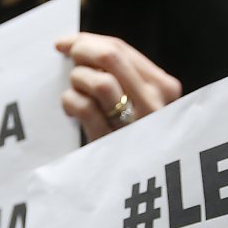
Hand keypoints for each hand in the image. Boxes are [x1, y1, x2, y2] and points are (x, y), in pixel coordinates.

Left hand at [55, 34, 181, 142]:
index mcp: (164, 88)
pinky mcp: (116, 143)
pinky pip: (86, 108)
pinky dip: (71, 102)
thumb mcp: (138, 104)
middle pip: (111, 56)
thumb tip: (79, 45)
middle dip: (80, 50)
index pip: (122, 49)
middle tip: (64, 56)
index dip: (88, 40)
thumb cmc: (134, 139)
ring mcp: (137, 124)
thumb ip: (120, 76)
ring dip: (78, 81)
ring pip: (100, 82)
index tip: (64, 43)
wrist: (145, 187)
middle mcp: (155, 103)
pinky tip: (71, 110)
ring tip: (76, 92)